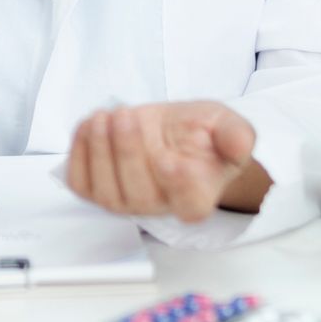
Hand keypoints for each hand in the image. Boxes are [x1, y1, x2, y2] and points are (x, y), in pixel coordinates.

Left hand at [66, 101, 258, 222]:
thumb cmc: (198, 134)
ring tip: (104, 117)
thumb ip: (236, 134)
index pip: (189, 205)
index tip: (170, 157)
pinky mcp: (96, 191)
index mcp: (196, 197)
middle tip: (127, 115)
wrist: (170, 132)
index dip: (179, 185)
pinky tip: (89, 126)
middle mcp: (159, 206)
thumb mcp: (224, 124)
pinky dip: (79, 154)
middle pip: (139, 194)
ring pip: (106, 192)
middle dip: (128, 152)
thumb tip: (241, 144)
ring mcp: (125, 202)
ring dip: (100, 151)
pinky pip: (81, 183)